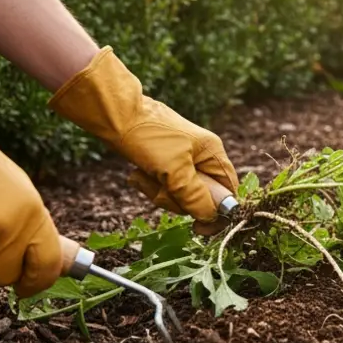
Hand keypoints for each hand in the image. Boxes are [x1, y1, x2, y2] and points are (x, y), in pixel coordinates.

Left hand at [48, 47, 238, 225]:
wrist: (114, 115)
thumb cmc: (148, 136)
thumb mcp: (174, 169)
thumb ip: (195, 196)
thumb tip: (212, 217)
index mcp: (212, 154)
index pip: (228, 191)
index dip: (217, 212)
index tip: (199, 227)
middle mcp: (201, 158)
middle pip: (201, 197)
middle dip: (177, 199)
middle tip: (162, 187)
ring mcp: (182, 161)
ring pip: (179, 195)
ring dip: (159, 192)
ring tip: (145, 176)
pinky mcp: (163, 164)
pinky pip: (163, 187)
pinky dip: (149, 185)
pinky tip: (138, 174)